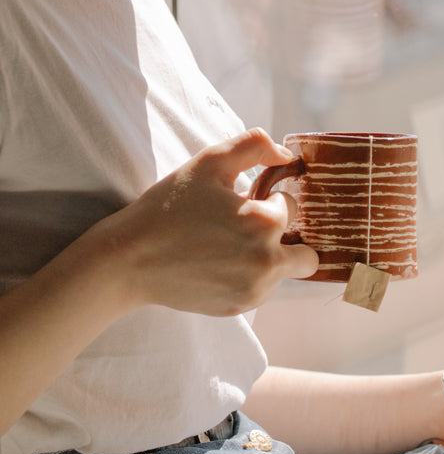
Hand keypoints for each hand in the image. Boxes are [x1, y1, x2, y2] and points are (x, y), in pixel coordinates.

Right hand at [90, 128, 318, 315]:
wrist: (128, 259)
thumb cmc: (169, 207)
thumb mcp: (210, 161)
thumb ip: (255, 145)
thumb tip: (287, 155)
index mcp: (265, 223)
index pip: (291, 205)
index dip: (266, 200)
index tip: (239, 203)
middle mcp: (267, 261)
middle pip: (306, 251)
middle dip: (285, 238)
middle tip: (248, 229)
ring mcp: (254, 290)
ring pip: (284, 271)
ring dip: (268, 257)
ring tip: (226, 246)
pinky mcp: (239, 308)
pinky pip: (261, 289)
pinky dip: (249, 277)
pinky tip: (217, 265)